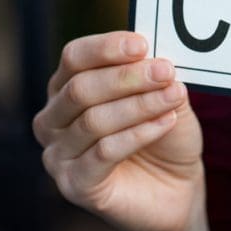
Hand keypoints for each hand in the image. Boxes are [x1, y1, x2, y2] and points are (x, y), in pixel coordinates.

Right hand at [33, 32, 209, 230]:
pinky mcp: (75, 185)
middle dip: (127, 77)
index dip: (106, 48)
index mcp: (68, 87)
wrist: (176, 187)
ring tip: (174, 96)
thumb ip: (158, 77)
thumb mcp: (167, 97)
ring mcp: (59, 155)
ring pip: (94, 120)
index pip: (74, 57)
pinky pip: (104, 153)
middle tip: (166, 71)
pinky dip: (139, 133)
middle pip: (80, 89)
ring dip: (140, 104)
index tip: (142, 44)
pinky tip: (166, 122)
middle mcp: (54, 119)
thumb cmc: (165, 135)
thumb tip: (156, 59)